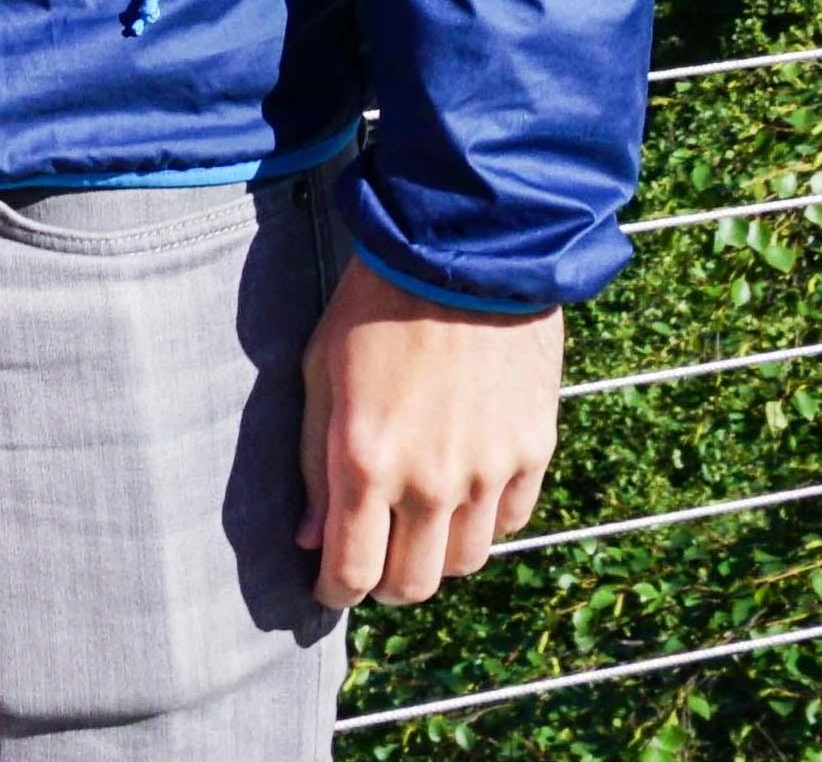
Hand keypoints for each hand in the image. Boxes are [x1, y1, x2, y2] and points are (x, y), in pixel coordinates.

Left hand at [299, 252, 560, 609]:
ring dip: (436, 557)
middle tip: (370, 564)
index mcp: (365, 458)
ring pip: (466, 562)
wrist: (460, 252)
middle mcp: (431, 480)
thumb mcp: (319, 370)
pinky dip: (482, 522)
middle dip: (385, 586)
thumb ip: (312, 460)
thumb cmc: (373, 304)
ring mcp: (489, 472)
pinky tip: (461, 492)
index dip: (336, 591)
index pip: (353, 569)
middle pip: (414, 583)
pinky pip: (508, 522)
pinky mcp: (533, 454)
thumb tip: (309, 538)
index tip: (327, 587)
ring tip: (414, 526)